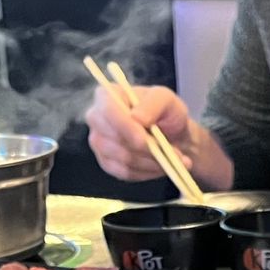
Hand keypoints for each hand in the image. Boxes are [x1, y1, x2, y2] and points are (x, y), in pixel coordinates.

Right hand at [85, 85, 228, 188]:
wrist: (171, 133)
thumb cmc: (166, 112)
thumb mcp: (166, 99)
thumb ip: (153, 104)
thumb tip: (136, 118)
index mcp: (107, 96)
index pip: (109, 111)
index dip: (127, 128)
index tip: (148, 141)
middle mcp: (96, 119)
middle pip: (115, 139)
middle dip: (147, 149)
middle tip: (174, 153)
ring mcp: (98, 143)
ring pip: (124, 159)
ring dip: (152, 162)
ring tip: (173, 159)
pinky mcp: (107, 163)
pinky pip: (125, 173)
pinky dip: (147, 172)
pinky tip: (162, 166)